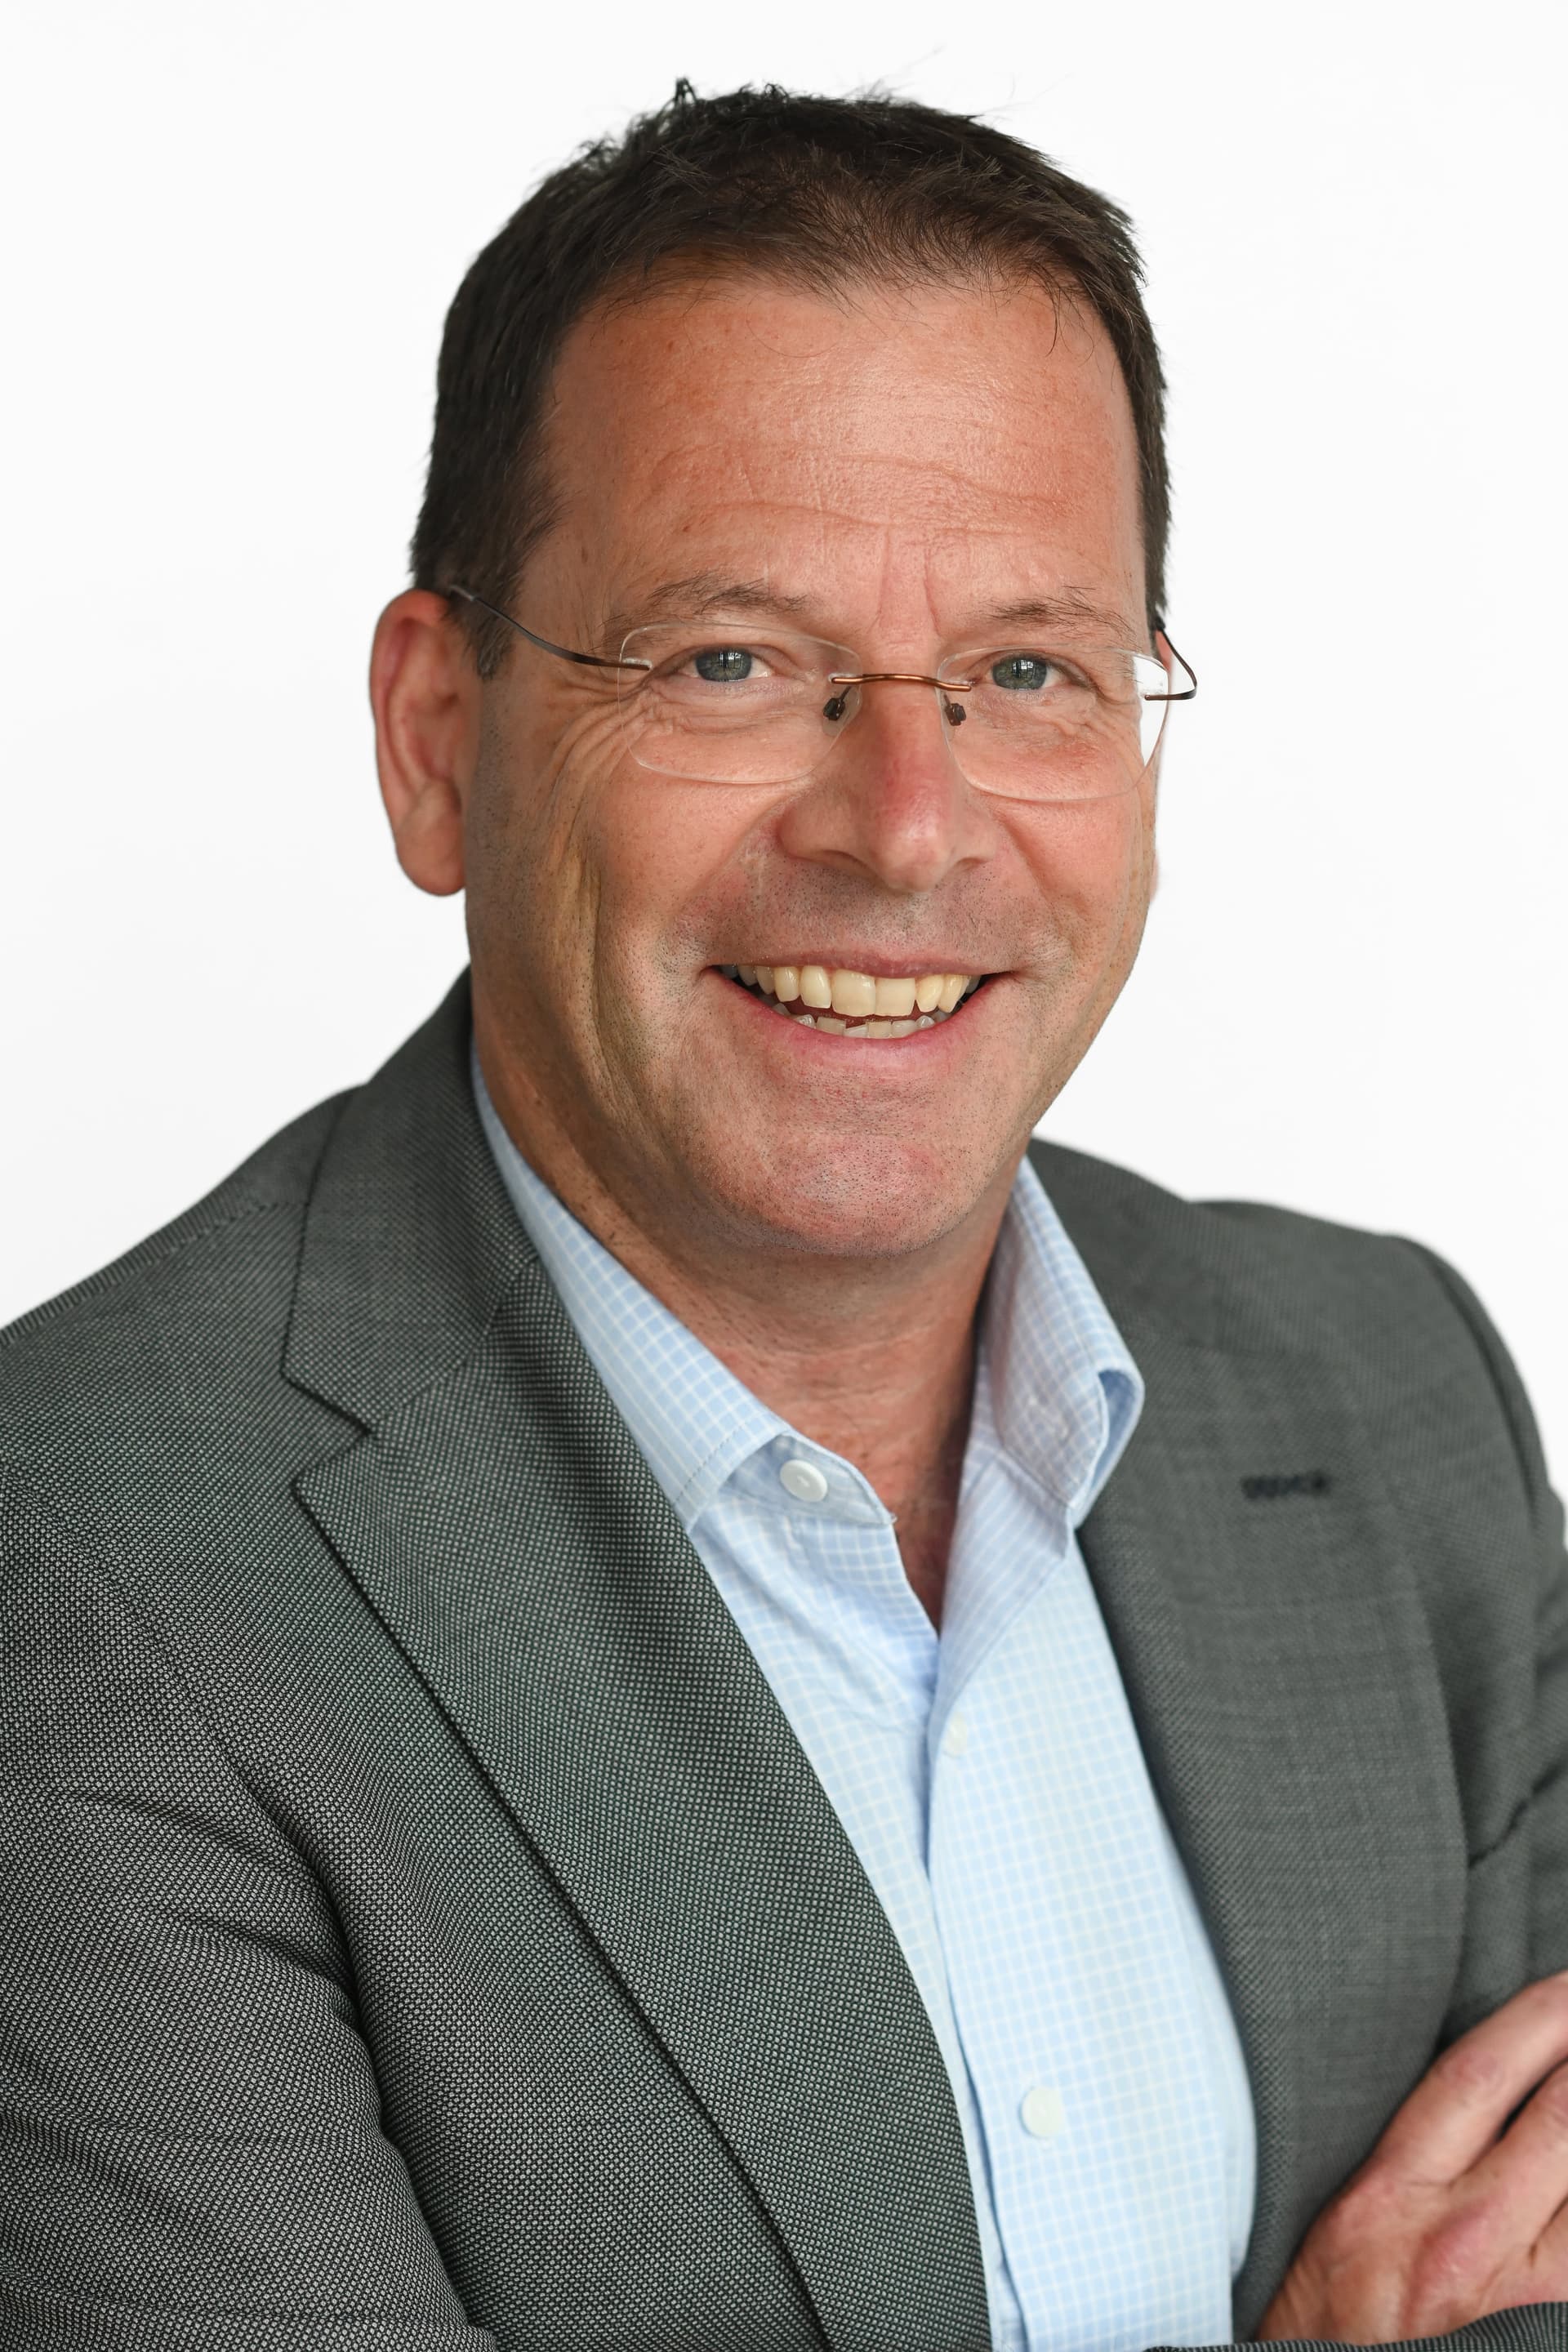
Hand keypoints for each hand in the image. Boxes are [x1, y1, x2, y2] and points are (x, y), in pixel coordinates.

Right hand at [1257, 1973, 1567, 2342]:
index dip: (1537, 2019)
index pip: (1479, 2076)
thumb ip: (1409, 2160)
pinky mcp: (1550, 2335)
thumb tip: (1489, 2093)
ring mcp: (1522, 2300)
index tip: (1567, 1986)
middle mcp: (1461, 2238)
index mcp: (1391, 2195)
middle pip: (1560, 2120)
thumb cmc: (1329, 2329)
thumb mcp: (1344, 2225)